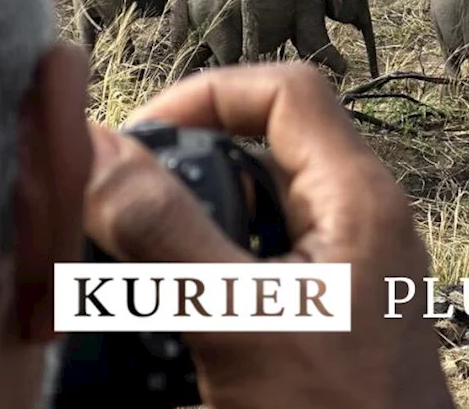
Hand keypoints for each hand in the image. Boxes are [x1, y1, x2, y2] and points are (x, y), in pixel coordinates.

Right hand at [83, 62, 454, 408]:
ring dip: (199, 217)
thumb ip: (168, 234)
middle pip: (269, 142)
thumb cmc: (338, 408)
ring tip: (146, 261)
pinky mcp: (337, 298)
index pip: (286, 91)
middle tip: (127, 207)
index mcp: (359, 194)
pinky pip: (270, 251)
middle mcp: (364, 213)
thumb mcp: (239, 318)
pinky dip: (220, 261)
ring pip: (263, 201)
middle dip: (192, 161)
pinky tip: (184, 304)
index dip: (208, 95)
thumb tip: (104, 152)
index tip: (140, 142)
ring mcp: (354, 257)